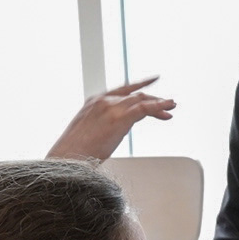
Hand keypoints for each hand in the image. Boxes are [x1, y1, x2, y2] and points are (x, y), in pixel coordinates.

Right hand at [47, 76, 176, 161]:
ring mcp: (111, 108)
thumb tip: (117, 129)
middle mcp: (104, 100)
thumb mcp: (90, 130)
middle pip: (135, 94)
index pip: (122, 89)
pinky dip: (158, 107)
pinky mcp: (119, 118)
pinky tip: (167, 110)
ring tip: (171, 106)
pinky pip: (144, 108)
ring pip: (141, 100)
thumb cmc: (76, 150)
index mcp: (95, 101)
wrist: (67, 158)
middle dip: (153, 99)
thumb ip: (105, 123)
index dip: (139, 85)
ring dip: (159, 103)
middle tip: (168, 105)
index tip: (152, 82)